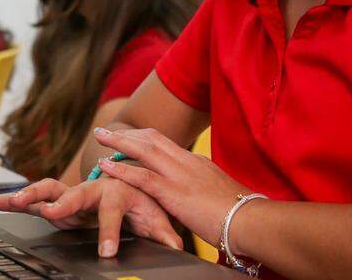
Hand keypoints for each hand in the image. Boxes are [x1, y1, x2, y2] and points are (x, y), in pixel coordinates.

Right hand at [0, 177, 182, 256]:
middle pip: (77, 195)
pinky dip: (13, 198)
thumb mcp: (155, 214)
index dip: (109, 231)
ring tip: (7, 201)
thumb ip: (164, 230)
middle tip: (52, 214)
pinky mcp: (59, 197)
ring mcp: (74, 191)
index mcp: (118, 191)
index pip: (114, 211)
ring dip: (28, 194)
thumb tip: (176, 247)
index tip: (105, 252)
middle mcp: (93, 187)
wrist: (129, 171)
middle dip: (64, 204)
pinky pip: (35, 196)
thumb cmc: (140, 195)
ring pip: (50, 190)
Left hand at [92, 127, 250, 246]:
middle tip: (105, 131)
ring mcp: (181, 175)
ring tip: (100, 137)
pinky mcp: (175, 193)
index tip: (127, 138)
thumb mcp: (221, 195)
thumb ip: (205, 191)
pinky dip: (122, 169)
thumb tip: (201, 198)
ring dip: (119, 142)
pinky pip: (143, 177)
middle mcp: (188, 163)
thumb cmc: (241, 214)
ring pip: (144, 150)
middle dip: (127, 134)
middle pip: (152, 139)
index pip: (166, 144)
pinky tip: (107, 166)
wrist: (251, 220)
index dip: (142, 139)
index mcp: (198, 163)